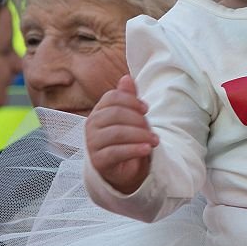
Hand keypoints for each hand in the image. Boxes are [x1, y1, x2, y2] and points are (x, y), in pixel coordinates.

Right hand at [85, 74, 157, 193]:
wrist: (122, 168)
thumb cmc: (127, 138)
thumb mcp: (131, 116)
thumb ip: (129, 98)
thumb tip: (127, 77)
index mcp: (99, 110)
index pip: (112, 97)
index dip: (132, 100)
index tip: (146, 108)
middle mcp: (91, 125)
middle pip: (116, 114)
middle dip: (138, 119)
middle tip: (152, 129)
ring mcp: (92, 143)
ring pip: (117, 133)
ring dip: (140, 135)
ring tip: (155, 140)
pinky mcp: (98, 161)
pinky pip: (116, 152)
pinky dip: (134, 150)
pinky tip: (146, 149)